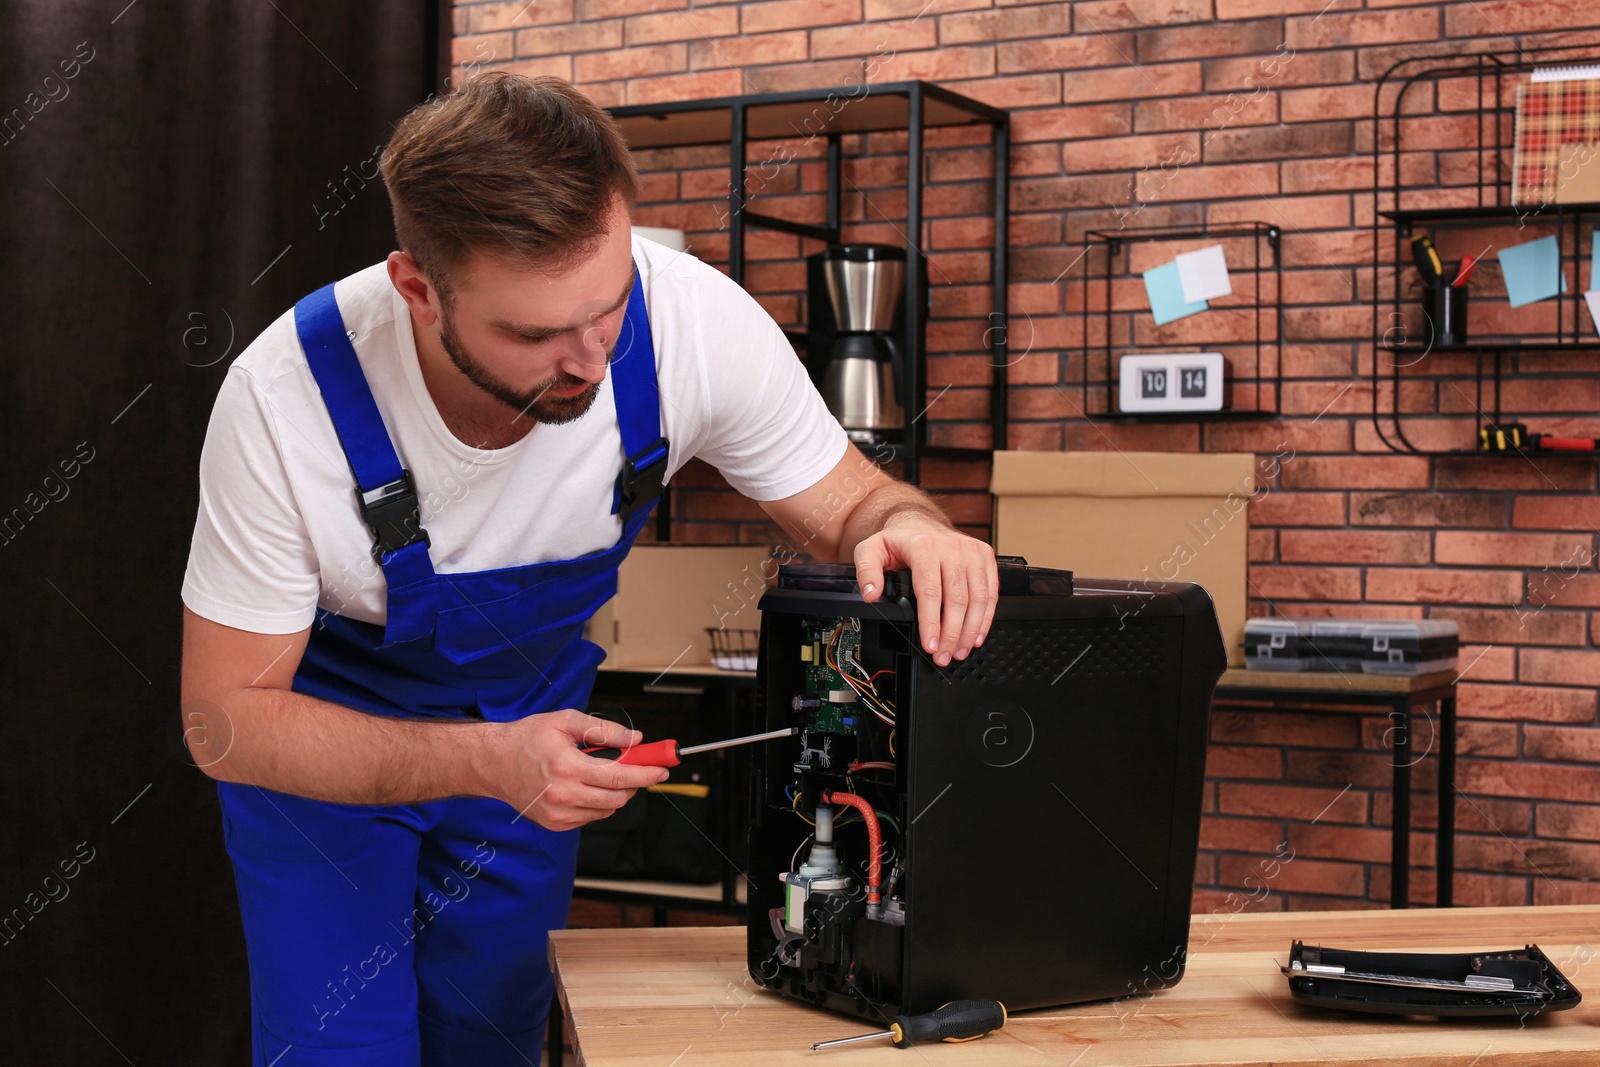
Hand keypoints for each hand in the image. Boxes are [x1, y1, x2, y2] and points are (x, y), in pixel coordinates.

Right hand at [480, 709, 667, 830]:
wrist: (493, 762)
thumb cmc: (527, 738)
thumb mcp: (565, 722)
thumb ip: (603, 730)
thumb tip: (634, 739)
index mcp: (567, 767)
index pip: (619, 777)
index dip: (645, 773)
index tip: (662, 768)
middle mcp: (563, 795)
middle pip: (617, 798)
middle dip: (637, 783)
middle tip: (642, 768)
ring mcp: (558, 814)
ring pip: (606, 809)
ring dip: (618, 793)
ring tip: (609, 773)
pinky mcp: (554, 824)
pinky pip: (590, 817)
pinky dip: (599, 803)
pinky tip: (588, 786)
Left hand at [853, 514, 998, 666]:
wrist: (918, 521)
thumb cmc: (897, 540)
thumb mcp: (870, 549)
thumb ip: (866, 571)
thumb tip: (870, 594)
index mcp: (924, 546)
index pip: (931, 591)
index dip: (931, 622)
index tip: (930, 645)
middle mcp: (951, 547)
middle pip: (957, 599)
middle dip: (951, 634)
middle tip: (944, 656)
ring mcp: (971, 551)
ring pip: (978, 598)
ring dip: (970, 630)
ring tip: (959, 651)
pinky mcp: (984, 556)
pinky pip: (991, 591)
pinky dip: (986, 617)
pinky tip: (976, 634)